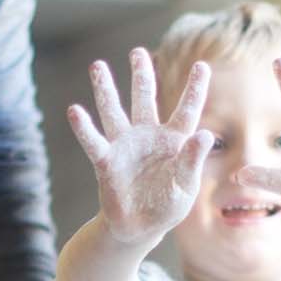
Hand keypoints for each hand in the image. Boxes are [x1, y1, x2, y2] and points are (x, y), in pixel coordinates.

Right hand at [66, 49, 214, 245]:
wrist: (139, 228)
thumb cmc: (167, 206)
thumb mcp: (186, 185)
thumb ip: (193, 160)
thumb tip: (205, 134)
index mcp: (174, 141)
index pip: (187, 110)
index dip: (194, 88)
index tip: (201, 65)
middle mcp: (148, 136)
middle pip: (144, 99)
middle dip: (141, 75)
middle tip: (137, 52)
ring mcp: (125, 146)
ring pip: (114, 111)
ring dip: (105, 89)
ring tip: (97, 66)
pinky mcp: (106, 161)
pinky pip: (94, 141)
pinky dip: (84, 128)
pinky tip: (75, 111)